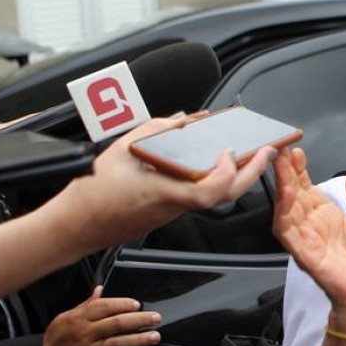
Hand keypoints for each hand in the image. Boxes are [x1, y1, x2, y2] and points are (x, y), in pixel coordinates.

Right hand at [42, 285, 161, 345]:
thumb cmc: (55, 340)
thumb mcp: (65, 317)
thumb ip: (86, 305)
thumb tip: (100, 289)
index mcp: (79, 319)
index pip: (104, 307)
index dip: (123, 304)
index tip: (137, 304)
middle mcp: (85, 334)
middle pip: (116, 324)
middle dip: (139, 320)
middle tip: (155, 318)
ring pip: (117, 343)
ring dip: (139, 339)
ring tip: (155, 336)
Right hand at [44, 115, 275, 251]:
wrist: (78, 225)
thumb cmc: (95, 191)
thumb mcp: (121, 149)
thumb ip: (154, 131)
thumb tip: (181, 120)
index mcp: (164, 193)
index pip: (208, 193)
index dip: (225, 174)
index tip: (228, 152)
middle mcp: (175, 205)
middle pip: (224, 196)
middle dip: (251, 173)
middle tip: (267, 150)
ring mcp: (175, 210)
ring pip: (217, 196)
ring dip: (238, 174)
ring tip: (252, 152)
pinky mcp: (171, 210)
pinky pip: (202, 194)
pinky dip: (217, 177)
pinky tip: (220, 160)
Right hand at [271, 146, 345, 333]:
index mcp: (326, 217)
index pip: (307, 188)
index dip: (300, 170)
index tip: (295, 150)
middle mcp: (312, 226)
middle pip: (294, 195)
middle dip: (287, 172)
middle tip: (281, 149)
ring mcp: (306, 240)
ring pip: (287, 210)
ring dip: (283, 187)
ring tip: (281, 165)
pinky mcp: (306, 255)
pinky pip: (289, 233)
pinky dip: (285, 214)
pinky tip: (285, 198)